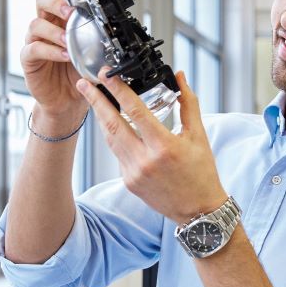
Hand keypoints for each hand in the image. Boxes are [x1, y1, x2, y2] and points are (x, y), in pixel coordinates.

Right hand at [22, 0, 87, 131]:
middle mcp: (46, 27)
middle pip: (42, 1)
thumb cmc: (77, 74)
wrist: (67, 101)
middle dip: (56, 2)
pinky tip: (63, 56)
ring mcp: (35, 41)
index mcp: (62, 21)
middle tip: (70, 12)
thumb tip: (116, 38)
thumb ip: (99, 44)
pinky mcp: (28, 59)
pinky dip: (49, 51)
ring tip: (68, 42)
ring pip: (35, 25)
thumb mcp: (93, 56)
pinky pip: (33, 49)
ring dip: (54, 31)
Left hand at [77, 70, 227, 223]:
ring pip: (110, 139)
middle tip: (83, 83)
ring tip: (93, 99)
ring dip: (101, 117)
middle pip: (112, 124)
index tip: (107, 75)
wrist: (198, 211)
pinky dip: (114, 136)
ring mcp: (133, 173)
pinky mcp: (128, 181)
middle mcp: (145, 160)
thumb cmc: (201, 173)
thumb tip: (180, 77)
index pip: (135, 111)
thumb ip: (188, 103)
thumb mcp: (198, 136)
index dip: (118, 90)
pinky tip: (112, 124)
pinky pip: (117, 153)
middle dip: (95, 101)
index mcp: (164, 146)